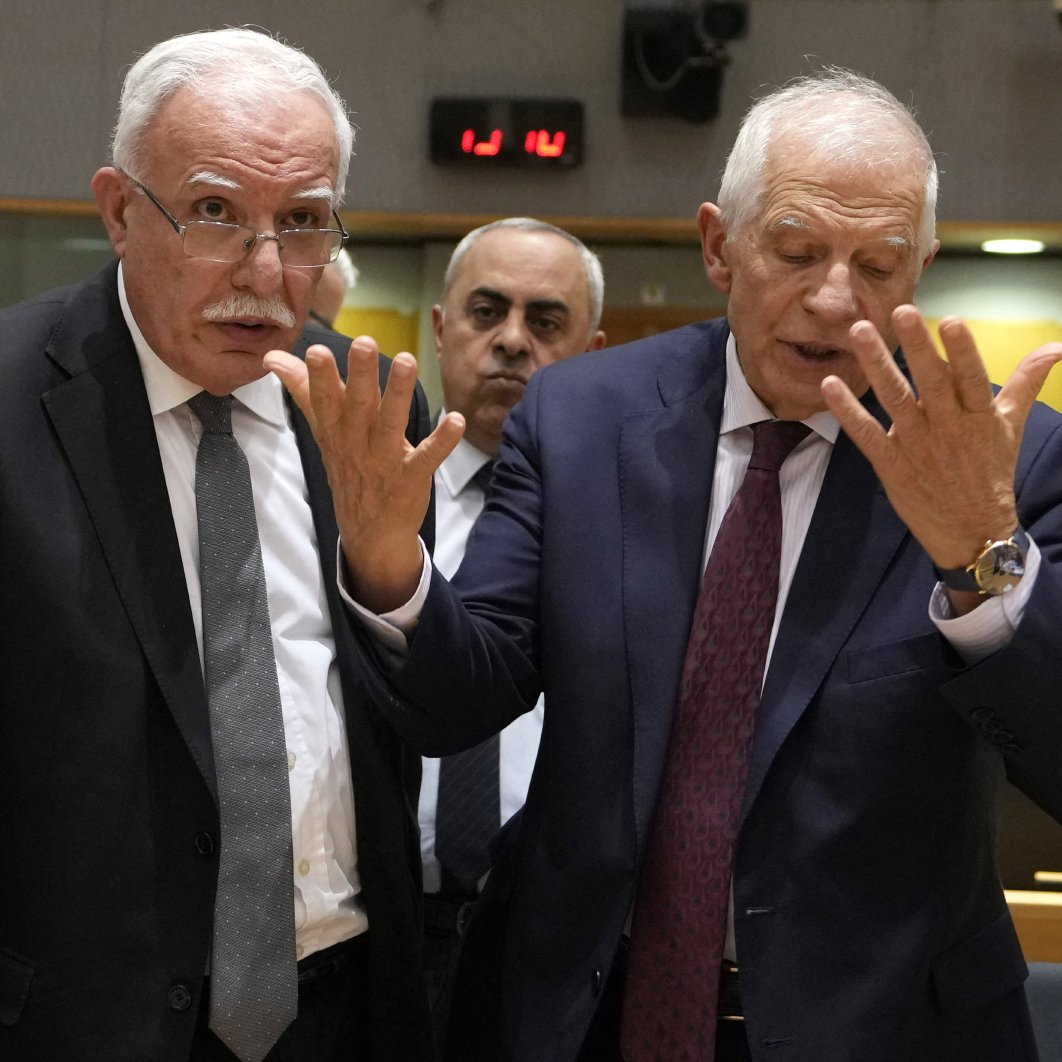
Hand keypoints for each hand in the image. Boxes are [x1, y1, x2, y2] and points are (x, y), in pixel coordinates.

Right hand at [264, 336, 463, 611]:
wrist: (369, 533)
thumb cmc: (349, 470)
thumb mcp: (324, 433)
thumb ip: (304, 391)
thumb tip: (273, 357)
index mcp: (335, 430)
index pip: (323, 400)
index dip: (320, 377)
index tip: (317, 350)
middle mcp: (357, 443)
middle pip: (357, 406)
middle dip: (360, 375)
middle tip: (364, 342)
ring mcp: (384, 461)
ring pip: (390, 424)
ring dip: (398, 393)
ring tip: (408, 360)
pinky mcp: (410, 477)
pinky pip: (426, 457)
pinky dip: (441, 441)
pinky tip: (456, 420)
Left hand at [821, 304, 1061, 574]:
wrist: (971, 531)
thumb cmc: (990, 471)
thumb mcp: (1010, 426)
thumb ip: (1026, 382)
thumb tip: (1057, 346)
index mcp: (978, 416)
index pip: (972, 378)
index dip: (963, 351)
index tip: (952, 320)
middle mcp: (947, 427)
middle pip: (930, 382)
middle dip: (916, 347)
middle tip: (900, 312)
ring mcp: (916, 446)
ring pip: (894, 400)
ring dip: (876, 366)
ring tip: (859, 333)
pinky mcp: (890, 464)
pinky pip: (865, 434)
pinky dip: (847, 411)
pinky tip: (829, 385)